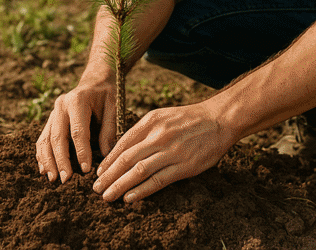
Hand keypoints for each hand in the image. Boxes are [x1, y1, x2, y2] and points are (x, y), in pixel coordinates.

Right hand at [35, 71, 116, 183]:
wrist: (95, 81)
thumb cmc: (106, 95)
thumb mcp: (114, 107)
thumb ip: (110, 130)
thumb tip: (107, 156)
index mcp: (77, 100)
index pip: (78, 131)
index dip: (81, 151)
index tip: (86, 170)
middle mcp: (61, 106)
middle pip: (57, 137)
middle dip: (61, 160)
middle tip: (66, 179)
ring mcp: (53, 113)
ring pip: (45, 139)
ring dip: (48, 161)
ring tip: (53, 179)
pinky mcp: (50, 120)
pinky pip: (42, 139)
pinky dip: (42, 155)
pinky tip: (44, 170)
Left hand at [92, 102, 234, 203]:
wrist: (218, 120)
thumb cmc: (188, 119)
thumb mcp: (163, 116)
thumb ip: (144, 130)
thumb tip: (123, 149)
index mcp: (151, 121)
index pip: (123, 143)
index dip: (108, 160)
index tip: (98, 172)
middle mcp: (159, 135)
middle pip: (127, 158)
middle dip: (109, 175)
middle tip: (97, 188)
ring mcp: (172, 151)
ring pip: (139, 171)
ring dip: (120, 185)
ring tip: (108, 196)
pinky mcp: (184, 166)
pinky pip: (158, 180)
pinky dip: (142, 190)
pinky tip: (130, 198)